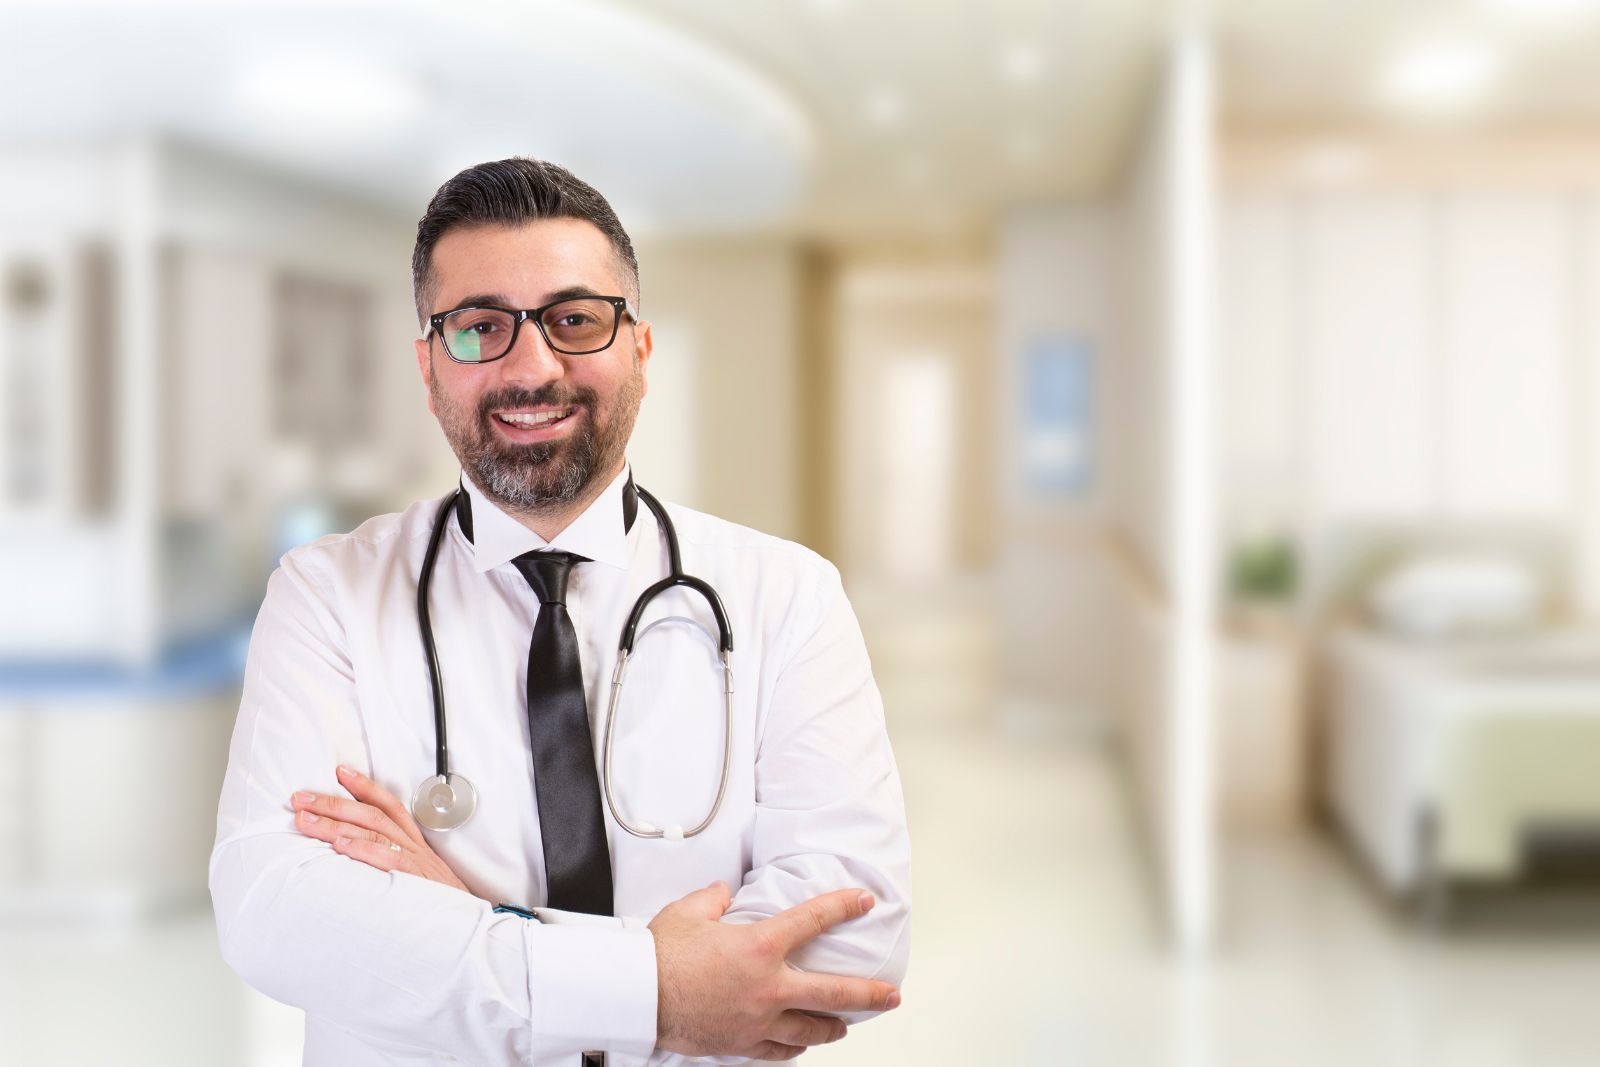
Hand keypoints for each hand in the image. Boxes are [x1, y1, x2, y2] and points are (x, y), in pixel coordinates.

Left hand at [290, 764, 473, 895]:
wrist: (467, 925)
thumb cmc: (438, 904)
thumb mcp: (416, 877)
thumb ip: (389, 864)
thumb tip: (352, 857)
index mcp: (413, 843)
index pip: (388, 804)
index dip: (364, 786)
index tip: (339, 772)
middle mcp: (413, 846)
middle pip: (371, 813)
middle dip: (333, 802)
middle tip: (301, 798)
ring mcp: (414, 861)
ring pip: (373, 831)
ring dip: (335, 823)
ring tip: (306, 820)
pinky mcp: (414, 879)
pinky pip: (387, 858)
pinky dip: (363, 849)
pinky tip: (340, 846)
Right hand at [649, 882, 900, 1060]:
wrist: (638, 996)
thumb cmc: (660, 954)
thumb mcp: (689, 912)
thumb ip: (714, 900)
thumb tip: (722, 893)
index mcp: (760, 946)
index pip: (814, 920)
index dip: (843, 907)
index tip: (864, 902)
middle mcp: (768, 987)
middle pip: (833, 993)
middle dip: (868, 994)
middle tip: (890, 996)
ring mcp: (757, 1021)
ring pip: (810, 1030)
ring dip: (833, 1027)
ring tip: (847, 1025)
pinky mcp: (741, 1043)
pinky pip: (777, 1051)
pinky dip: (793, 1049)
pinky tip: (800, 1047)